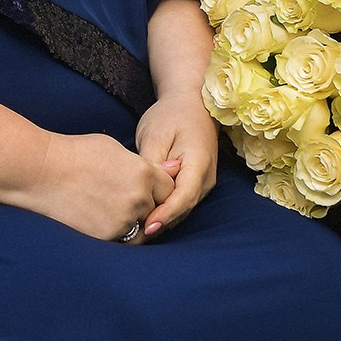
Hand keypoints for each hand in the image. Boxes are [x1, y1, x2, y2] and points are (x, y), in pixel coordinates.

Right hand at [22, 132, 173, 241]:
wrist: (41, 172)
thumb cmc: (76, 153)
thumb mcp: (114, 148)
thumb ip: (147, 164)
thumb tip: (175, 170)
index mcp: (143, 173)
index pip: (169, 187)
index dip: (158, 186)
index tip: (144, 185)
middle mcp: (138, 198)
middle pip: (158, 208)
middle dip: (148, 204)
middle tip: (125, 196)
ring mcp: (123, 220)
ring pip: (144, 227)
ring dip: (136, 220)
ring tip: (114, 208)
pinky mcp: (107, 236)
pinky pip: (125, 238)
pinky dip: (119, 232)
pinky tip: (104, 218)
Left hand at [134, 92, 218, 237]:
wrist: (191, 103)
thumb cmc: (171, 115)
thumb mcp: (156, 134)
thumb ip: (152, 163)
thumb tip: (146, 189)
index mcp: (199, 163)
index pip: (183, 197)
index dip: (165, 214)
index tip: (147, 226)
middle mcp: (206, 178)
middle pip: (183, 208)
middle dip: (161, 223)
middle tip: (134, 236)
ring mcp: (203, 183)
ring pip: (182, 208)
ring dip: (163, 220)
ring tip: (136, 233)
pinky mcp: (194, 184)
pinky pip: (180, 202)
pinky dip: (164, 211)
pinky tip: (143, 218)